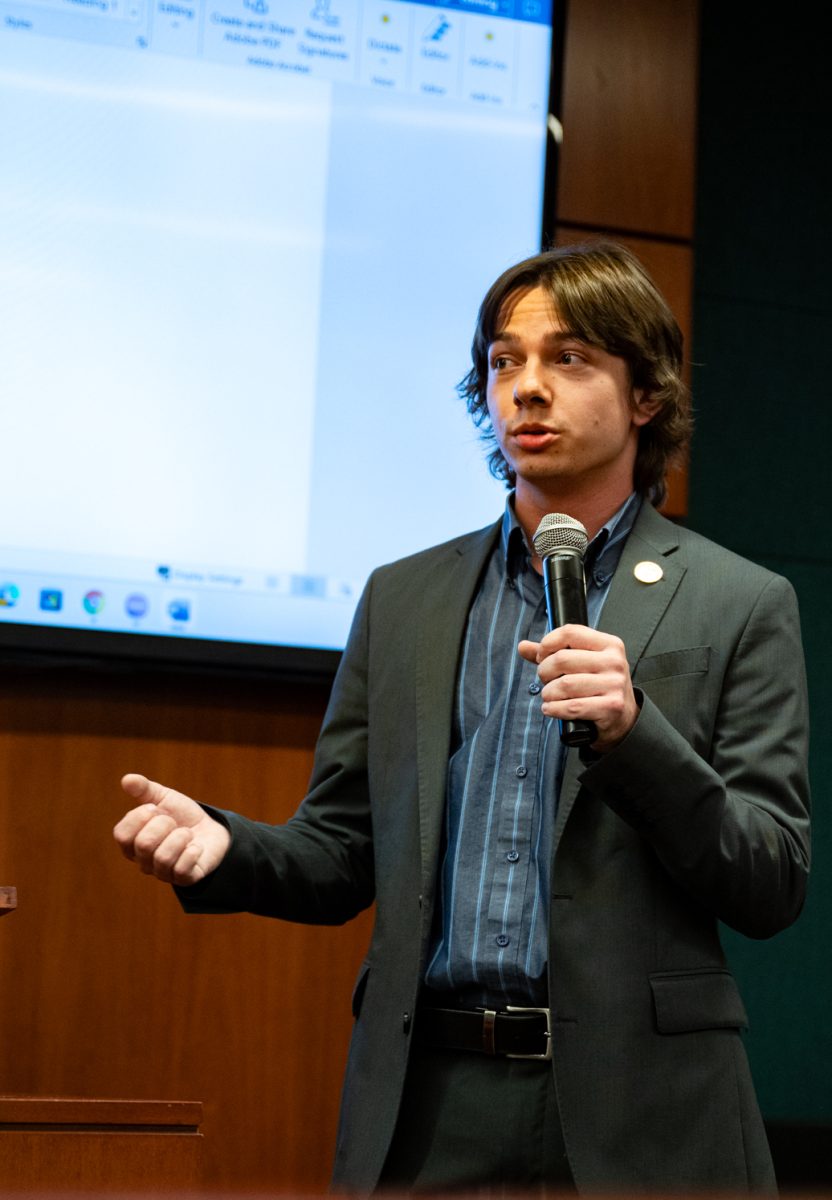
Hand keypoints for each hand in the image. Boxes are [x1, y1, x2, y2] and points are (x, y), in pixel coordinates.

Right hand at [113, 774, 230, 885]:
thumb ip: (144, 789)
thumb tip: (127, 779)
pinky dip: (192, 852)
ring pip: (162, 858)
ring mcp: (162, 873)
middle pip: (143, 844)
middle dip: (164, 824)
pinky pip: (181, 869)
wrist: (212, 829)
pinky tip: (196, 846)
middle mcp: (143, 861)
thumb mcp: (164, 798)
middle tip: (174, 822)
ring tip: (187, 833)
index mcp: (132, 842)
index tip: (155, 808)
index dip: (139, 817)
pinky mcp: (183, 880)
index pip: (122, 834)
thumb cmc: (182, 816)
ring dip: (180, 837)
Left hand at [518, 624, 638, 750]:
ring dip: (548, 693)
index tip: (541, 656)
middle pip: (562, 658)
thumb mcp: (582, 664)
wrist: (623, 718)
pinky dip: (554, 709)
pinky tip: (551, 709)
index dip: (547, 644)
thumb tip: (523, 646)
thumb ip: (552, 653)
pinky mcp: (611, 707)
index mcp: (609, 644)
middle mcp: (614, 662)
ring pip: (564, 684)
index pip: (569, 632)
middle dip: (544, 671)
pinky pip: (571, 706)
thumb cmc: (598, 686)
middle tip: (546, 680)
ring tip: (549, 696)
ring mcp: (614, 685)